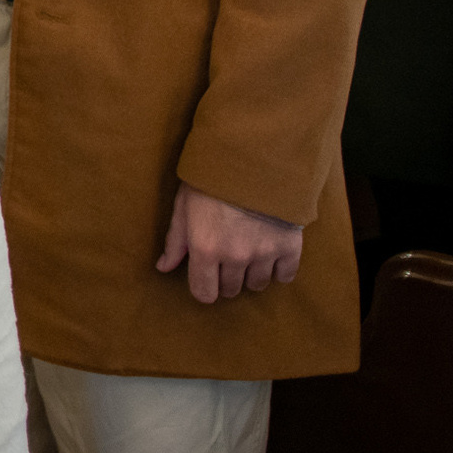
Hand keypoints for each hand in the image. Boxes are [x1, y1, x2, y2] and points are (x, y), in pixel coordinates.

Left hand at [157, 181, 302, 303]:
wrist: (254, 159)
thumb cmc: (210, 180)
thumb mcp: (184, 206)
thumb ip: (175, 241)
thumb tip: (163, 267)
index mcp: (205, 249)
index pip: (204, 293)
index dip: (204, 288)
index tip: (206, 277)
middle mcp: (235, 257)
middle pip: (231, 290)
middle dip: (225, 278)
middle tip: (226, 256)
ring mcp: (264, 254)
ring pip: (257, 285)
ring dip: (250, 273)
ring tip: (247, 251)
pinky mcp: (289, 247)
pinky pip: (285, 275)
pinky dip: (278, 269)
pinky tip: (270, 253)